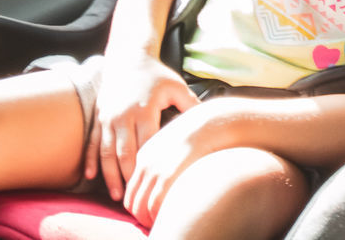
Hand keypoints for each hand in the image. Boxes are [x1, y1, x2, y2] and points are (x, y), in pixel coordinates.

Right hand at [85, 56, 198, 200]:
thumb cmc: (156, 74)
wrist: (128, 57)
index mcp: (144, 110)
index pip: (147, 144)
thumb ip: (191, 105)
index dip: (150, 166)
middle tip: (135, 198)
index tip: (156, 183)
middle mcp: (123, 116)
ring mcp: (108, 117)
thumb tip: (209, 123)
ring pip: (106, 152)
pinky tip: (90, 176)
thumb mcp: (177, 86)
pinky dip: (91, 160)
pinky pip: (93, 143)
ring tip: (117, 195)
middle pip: (125, 153)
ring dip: (110, 175)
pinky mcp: (98, 117)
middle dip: (129, 177)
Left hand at [122, 109, 212, 226]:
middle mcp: (144, 163)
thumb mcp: (176, 144)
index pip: (132, 190)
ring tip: (163, 222)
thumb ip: (167, 160)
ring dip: (149, 220)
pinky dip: (158, 217)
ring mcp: (154, 169)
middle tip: (156, 223)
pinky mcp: (167, 175)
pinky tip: (170, 217)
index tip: (153, 213)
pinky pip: (153, 205)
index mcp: (144, 154)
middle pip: (131, 202)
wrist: (213, 121)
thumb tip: (168, 179)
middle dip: (142, 217)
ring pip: (139, 208)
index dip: (140, 205)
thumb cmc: (201, 134)